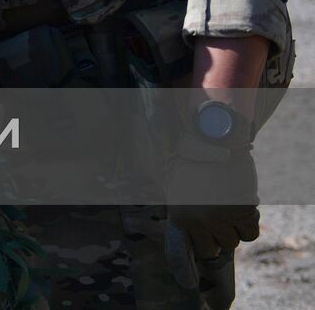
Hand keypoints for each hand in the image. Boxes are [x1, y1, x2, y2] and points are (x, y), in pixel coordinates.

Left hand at [167, 142, 259, 258]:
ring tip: (224, 210)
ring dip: (230, 231)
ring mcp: (222, 219)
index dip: (185, 267)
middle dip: (213, 239)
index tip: (189, 283)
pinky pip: (250, 235)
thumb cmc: (190, 164)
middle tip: (213, 221)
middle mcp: (199, 223)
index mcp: (178, 217)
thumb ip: (181, 215)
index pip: (182, 253)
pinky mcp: (243, 212)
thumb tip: (191, 237)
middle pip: (212, 249)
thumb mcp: (175, 191)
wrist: (211, 142)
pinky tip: (239, 211)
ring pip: (232, 243)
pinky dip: (247, 227)